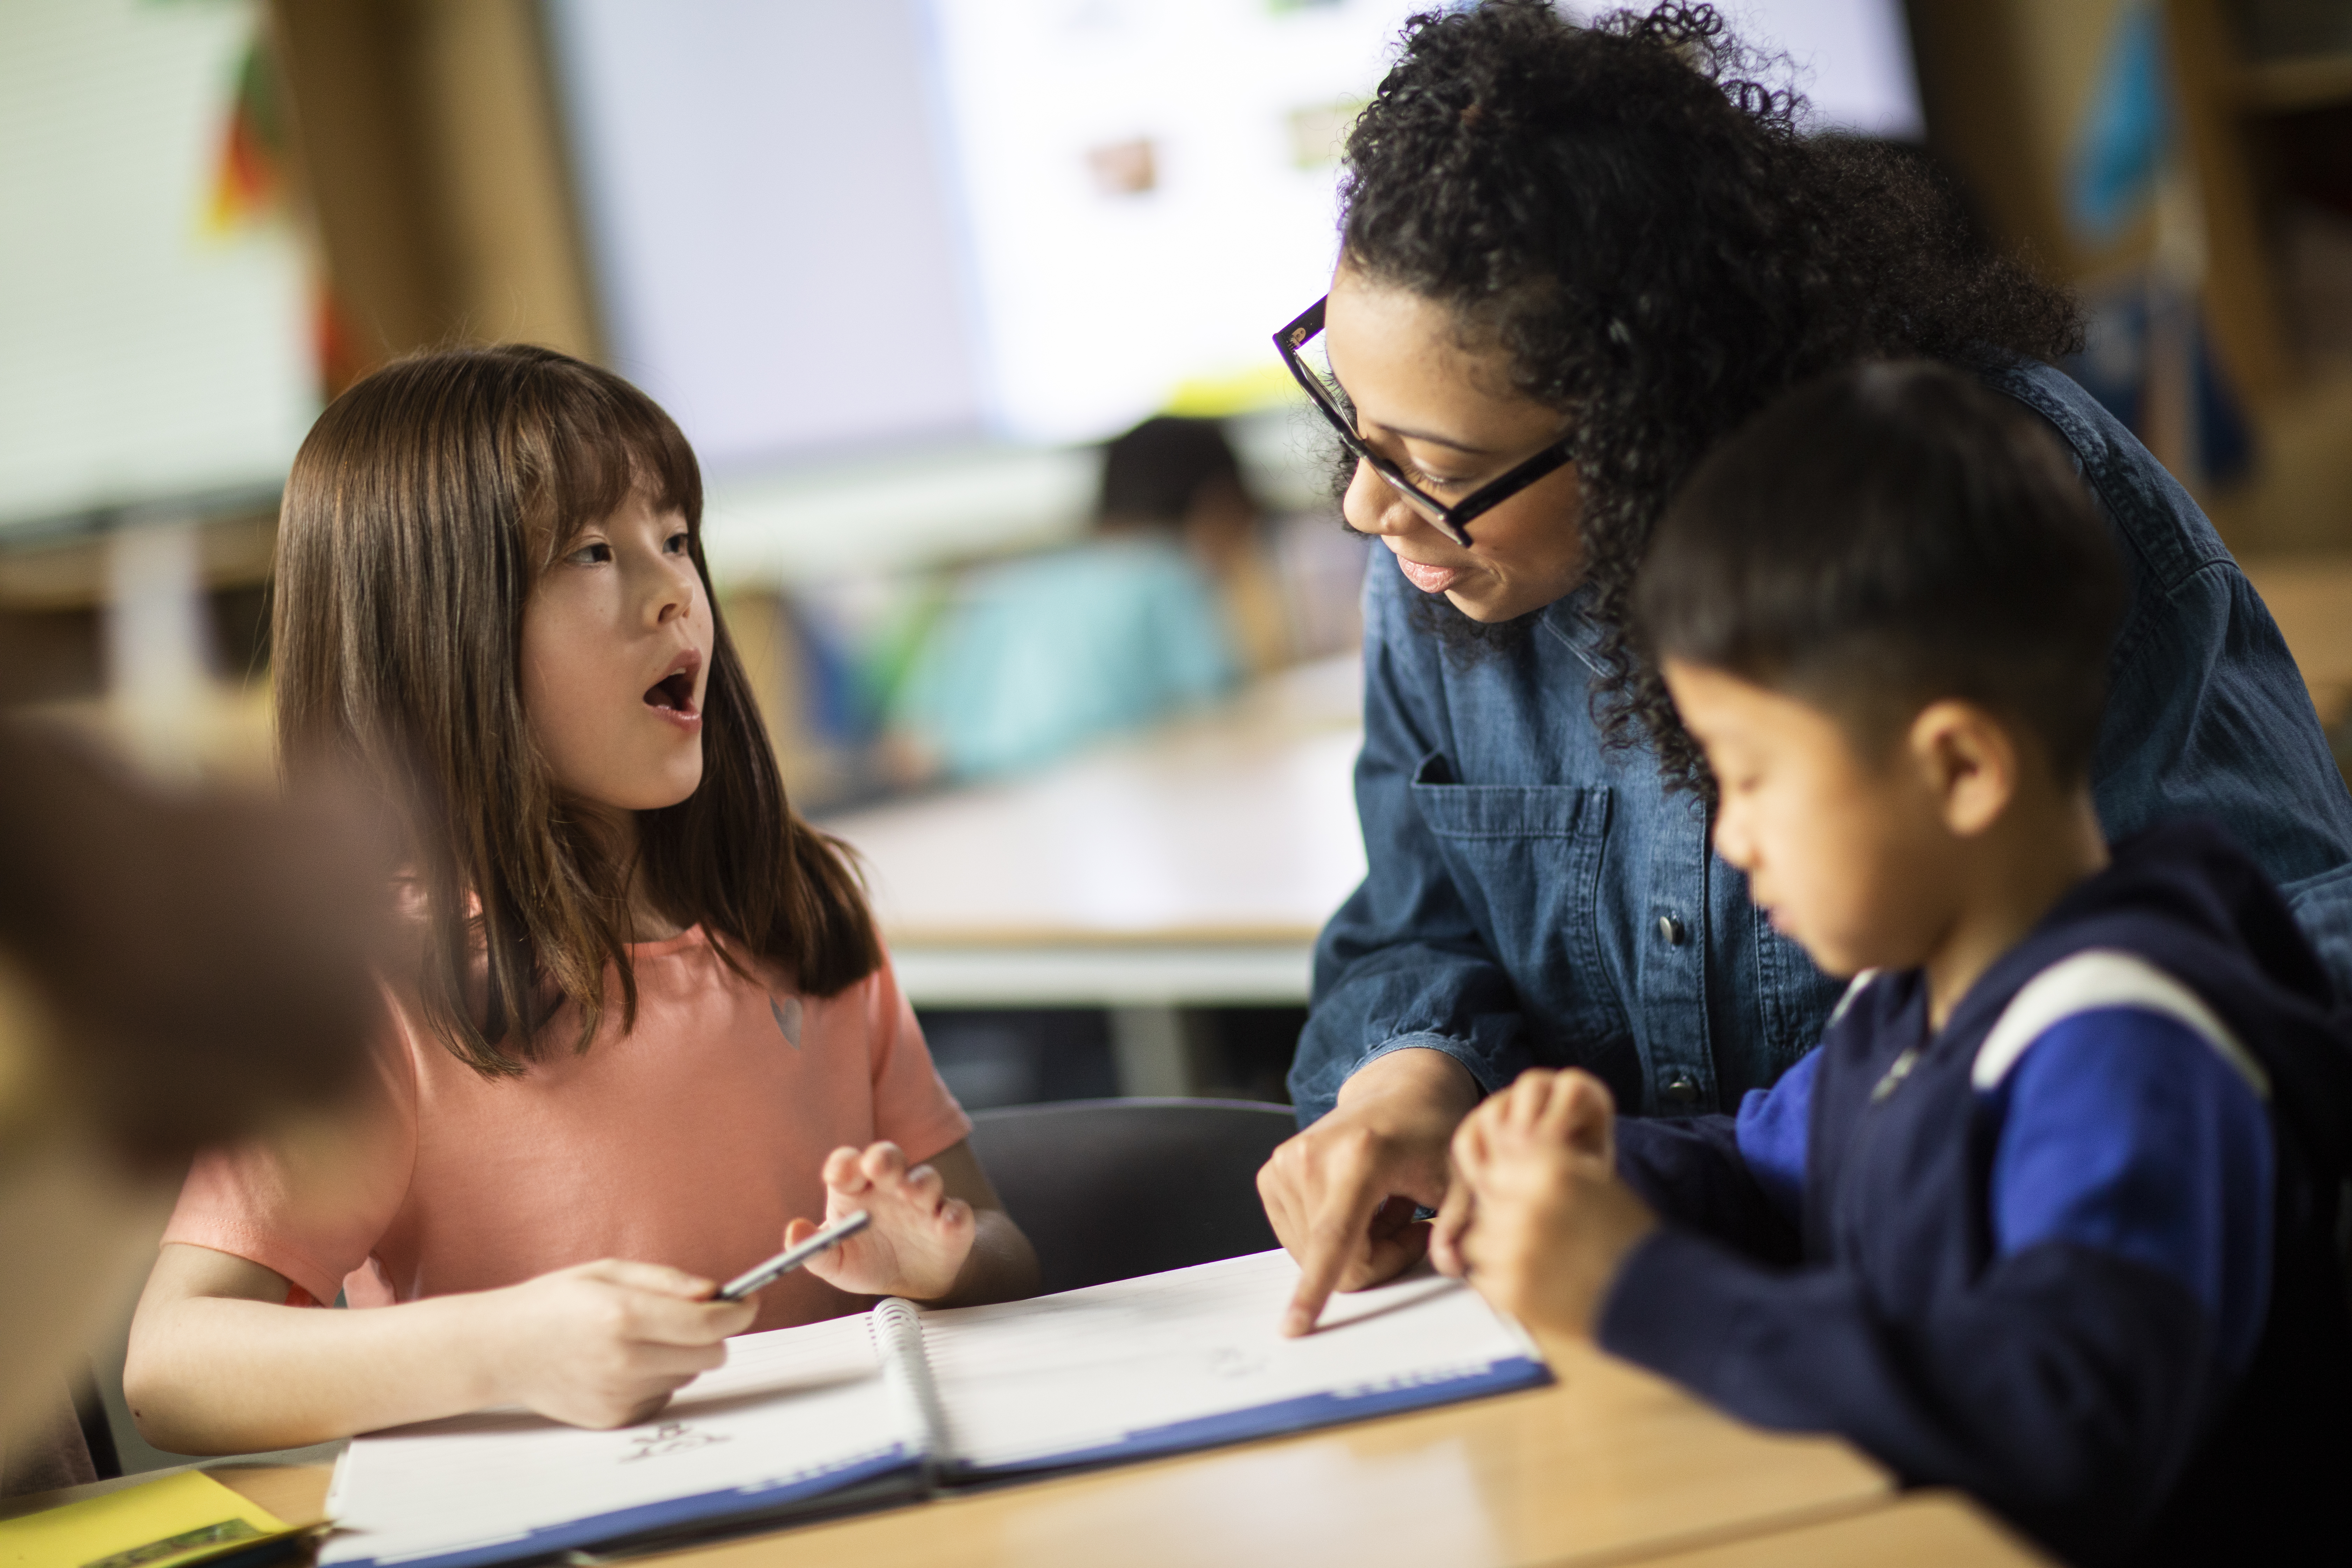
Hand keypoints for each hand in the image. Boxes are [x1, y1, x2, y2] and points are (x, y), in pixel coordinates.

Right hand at [483, 1259, 753, 1428]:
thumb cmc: (556, 1302)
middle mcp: (624, 1362)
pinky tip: (625, 1361)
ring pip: (689, 1375)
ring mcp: (619, 1396)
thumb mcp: (609, 1272)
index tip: (748, 1301)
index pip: (709, 1324)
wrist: (502, 1349)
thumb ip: (667, 1281)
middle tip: (696, 1316)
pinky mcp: (615, 1419)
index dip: (739, 1311)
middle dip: (714, 1334)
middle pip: (711, 1356)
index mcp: (623, 1317)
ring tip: (643, 1337)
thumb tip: (716, 1292)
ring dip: (683, 1355)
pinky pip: (664, 1396)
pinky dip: (659, 1377)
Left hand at [790, 1142, 976, 1301]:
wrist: (911, 1284)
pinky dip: (953, 1215)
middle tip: (878, 1167)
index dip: (844, 1164)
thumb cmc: (868, 1261)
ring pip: (925, 1178)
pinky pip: (957, 1211)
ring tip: (911, 1194)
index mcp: (856, 1190)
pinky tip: (945, 1223)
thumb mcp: (835, 1261)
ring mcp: (923, 1201)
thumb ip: (813, 1248)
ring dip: (920, 1182)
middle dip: (884, 1158)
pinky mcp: (950, 1221)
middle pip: (887, 1157)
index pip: (848, 1164)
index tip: (839, 1174)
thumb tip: (793, 1232)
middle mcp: (889, 1187)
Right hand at [1258, 1048, 1481, 1336]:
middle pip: (1336, 1258)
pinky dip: (1332, 1235)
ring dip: (1357, 1246)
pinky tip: (1361, 1203)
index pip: (1334, 1237)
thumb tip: (1451, 1266)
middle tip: (1410, 1223)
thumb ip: (1459, 1222)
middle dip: (1378, 1258)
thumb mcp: (1463, 1177)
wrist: (1401, 1090)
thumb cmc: (1434, 1133)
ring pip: (1315, 1254)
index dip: (1315, 1288)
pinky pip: (1299, 1238)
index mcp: (1359, 1158)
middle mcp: (1311, 1158)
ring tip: (1386, 1206)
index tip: (1293, 1327)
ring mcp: (1286, 1164)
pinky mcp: (1272, 1173)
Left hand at [1450, 1069, 1656, 1340]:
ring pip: (1480, 1240)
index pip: (1501, 1166)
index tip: (1528, 1201)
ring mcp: (1513, 1251)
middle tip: (1540, 1236)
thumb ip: (1547, 1166)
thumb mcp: (1593, 1181)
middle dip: (1507, 1216)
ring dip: (1500, 1248)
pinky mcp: (1509, 1291)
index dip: (1514, 1185)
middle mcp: (1525, 1206)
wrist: (1654, 1297)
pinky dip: (1503, 1281)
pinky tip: (1537, 1283)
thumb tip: (1506, 1153)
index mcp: (1549, 1171)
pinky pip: (1484, 1278)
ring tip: (1539, 1261)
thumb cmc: (1627, 1237)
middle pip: (1489, 1202)